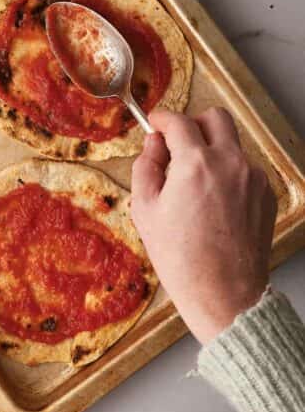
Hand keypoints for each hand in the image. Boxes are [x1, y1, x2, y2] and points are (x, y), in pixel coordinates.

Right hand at [131, 107, 276, 343]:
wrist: (224, 294)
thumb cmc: (181, 259)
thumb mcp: (145, 210)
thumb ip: (146, 167)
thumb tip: (153, 145)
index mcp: (195, 164)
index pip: (178, 121)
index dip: (162, 119)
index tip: (156, 124)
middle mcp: (230, 163)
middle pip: (215, 118)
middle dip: (194, 124)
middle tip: (178, 146)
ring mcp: (253, 178)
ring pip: (231, 145)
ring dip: (212, 151)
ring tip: (194, 185)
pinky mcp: (266, 194)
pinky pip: (244, 170)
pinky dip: (228, 175)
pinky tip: (213, 204)